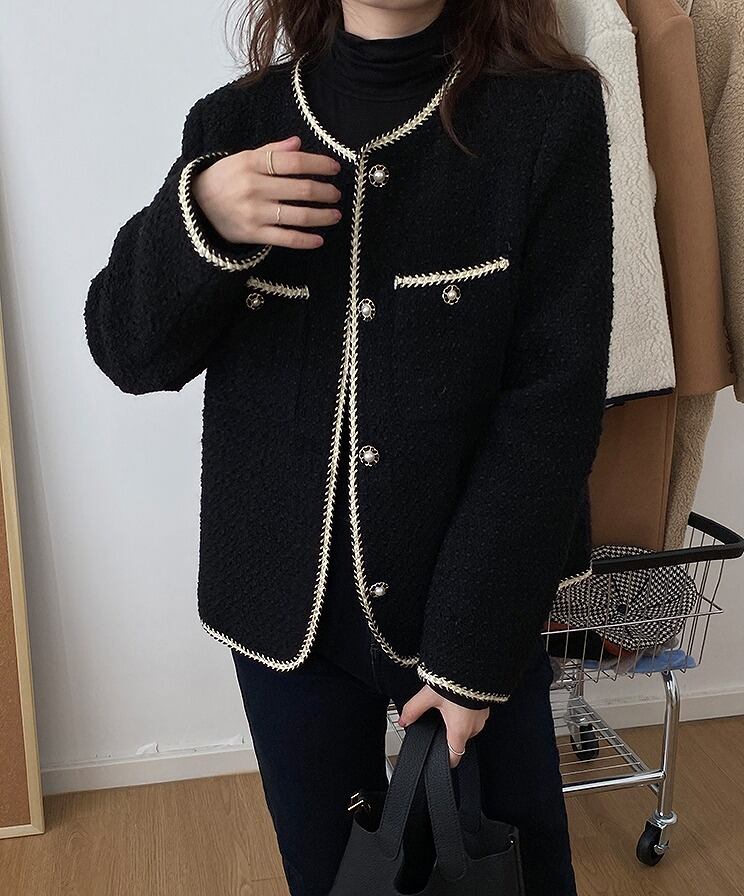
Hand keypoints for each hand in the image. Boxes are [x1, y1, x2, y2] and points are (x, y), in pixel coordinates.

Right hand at [192, 135, 341, 249]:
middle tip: (336, 193)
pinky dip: (305, 240)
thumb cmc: (224, 179)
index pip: (294, 162)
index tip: (335, 168)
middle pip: (300, 188)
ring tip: (335, 214)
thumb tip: (298, 144)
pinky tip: (319, 239)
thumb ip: (271, 152)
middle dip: (325, 191)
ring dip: (322, 215)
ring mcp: (254, 212)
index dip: (319, 164)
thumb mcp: (242, 158)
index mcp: (252, 163)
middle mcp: (254, 187)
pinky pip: (285, 238)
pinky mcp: (253, 234)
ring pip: (298, 215)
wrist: (195, 206)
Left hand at [398, 685, 489, 767]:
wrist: (474, 665)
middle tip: (438, 719)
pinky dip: (467, 711)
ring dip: (459, 720)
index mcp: (459, 730)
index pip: (455, 756)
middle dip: (449, 733)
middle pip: (459, 740)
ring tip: (448, 705)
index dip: (446, 760)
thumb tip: (403, 720)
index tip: (440, 759)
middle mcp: (474, 727)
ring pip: (468, 727)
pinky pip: (475, 715)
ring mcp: (482, 717)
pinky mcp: (486, 706)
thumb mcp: (429, 696)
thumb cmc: (455, 682)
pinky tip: (459, 699)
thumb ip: (413, 710)